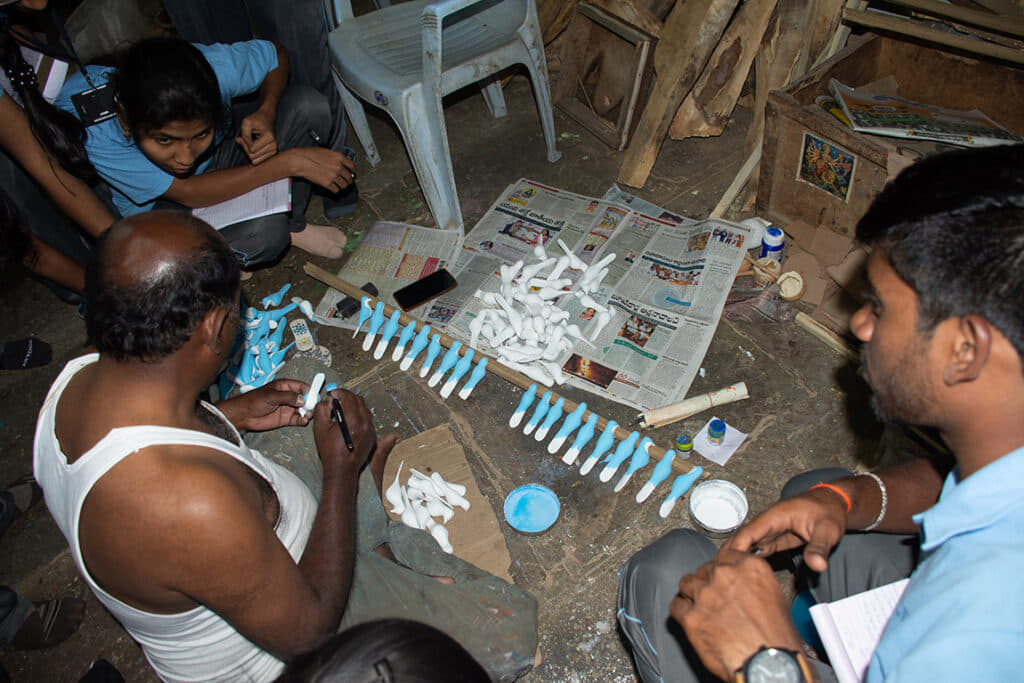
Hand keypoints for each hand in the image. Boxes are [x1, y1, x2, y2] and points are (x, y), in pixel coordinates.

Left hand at [217, 379, 308, 431]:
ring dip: (307, 412)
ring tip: (307, 415)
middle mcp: (288, 397)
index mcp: (284, 386)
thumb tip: (302, 399)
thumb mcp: (272, 396)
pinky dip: (302, 420)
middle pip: (304, 398)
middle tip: (311, 408)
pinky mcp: (285, 419)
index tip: (314, 396)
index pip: (301, 386)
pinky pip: (297, 419)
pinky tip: (303, 421)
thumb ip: (288, 397)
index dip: (309, 390)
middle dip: (310, 403)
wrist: (244, 415)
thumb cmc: (254, 401)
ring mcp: (287, 408)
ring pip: (302, 409)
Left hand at [237, 109, 277, 164]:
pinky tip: (252, 147)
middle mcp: (274, 146)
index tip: (241, 137)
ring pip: (256, 160)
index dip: (244, 144)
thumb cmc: (257, 119)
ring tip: (247, 143)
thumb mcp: (247, 122)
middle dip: (245, 149)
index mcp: (269, 138)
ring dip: (249, 153)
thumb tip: (241, 143)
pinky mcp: (272, 153)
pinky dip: (253, 155)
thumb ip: (244, 134)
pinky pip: (259, 161)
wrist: (267, 117)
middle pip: (253, 156)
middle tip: (243, 140)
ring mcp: (274, 150)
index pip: (252, 150)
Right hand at [286, 147, 354, 192]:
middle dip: (348, 178)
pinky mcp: (327, 183)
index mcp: (338, 157)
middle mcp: (338, 167)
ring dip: (344, 185)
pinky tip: (334, 188)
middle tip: (347, 179)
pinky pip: (336, 190)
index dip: (350, 169)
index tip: (349, 170)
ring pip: (344, 184)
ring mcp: (333, 176)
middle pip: (349, 176)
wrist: (300, 161)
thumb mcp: (325, 150)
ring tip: (342, 185)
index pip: (351, 165)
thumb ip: (335, 156)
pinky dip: (336, 189)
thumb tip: (341, 160)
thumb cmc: (309, 154)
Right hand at [312, 388, 373, 474]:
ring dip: (353, 405)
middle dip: (346, 397)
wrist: (342, 469)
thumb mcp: (320, 428)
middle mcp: (364, 423)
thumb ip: (322, 410)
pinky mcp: (372, 434)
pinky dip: (359, 415)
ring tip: (342, 411)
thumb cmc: (330, 451)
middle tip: (336, 401)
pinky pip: (368, 418)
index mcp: (352, 421)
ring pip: (364, 408)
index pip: (348, 397)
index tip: (332, 394)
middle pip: (358, 400)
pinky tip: (349, 420)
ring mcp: (370, 429)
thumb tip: (328, 401)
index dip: (338, 392)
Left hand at [670, 549, 803, 678]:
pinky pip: (676, 606)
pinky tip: (690, 619)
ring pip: (686, 583)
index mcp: (748, 566)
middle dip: (708, 584)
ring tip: (702, 608)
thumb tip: (740, 582)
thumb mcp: (774, 596)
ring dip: (692, 594)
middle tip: (716, 600)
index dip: (722, 569)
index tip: (722, 578)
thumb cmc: (776, 639)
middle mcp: (724, 575)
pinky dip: (681, 612)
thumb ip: (752, 581)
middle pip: (704, 569)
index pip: (724, 556)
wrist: (768, 664)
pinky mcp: (691, 616)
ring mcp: (705, 594)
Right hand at [724, 487, 848, 572]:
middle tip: (718, 572)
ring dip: (739, 556)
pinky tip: (745, 570)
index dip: (736, 546)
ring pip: (751, 544)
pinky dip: (752, 558)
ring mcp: (773, 530)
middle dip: (731, 553)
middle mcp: (770, 522)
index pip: (750, 531)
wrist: (837, 503)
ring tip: (727, 574)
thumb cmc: (830, 511)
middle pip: (745, 538)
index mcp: (776, 516)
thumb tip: (817, 566)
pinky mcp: (778, 537)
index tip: (726, 562)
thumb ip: (819, 548)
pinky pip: (761, 548)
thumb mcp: (828, 530)